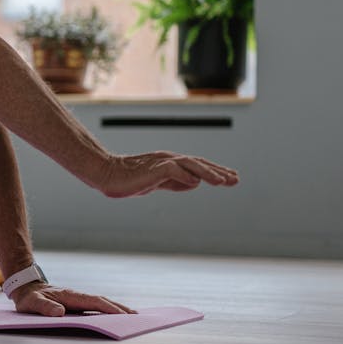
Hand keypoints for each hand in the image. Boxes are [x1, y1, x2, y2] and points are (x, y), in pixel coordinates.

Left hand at [11, 282, 135, 316]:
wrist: (25, 287)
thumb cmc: (28, 297)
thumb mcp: (31, 302)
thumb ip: (43, 307)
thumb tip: (59, 313)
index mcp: (70, 296)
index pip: (94, 301)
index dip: (108, 308)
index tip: (123, 316)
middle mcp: (77, 296)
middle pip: (102, 301)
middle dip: (119, 308)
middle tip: (137, 317)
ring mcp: (78, 300)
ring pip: (101, 303)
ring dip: (116, 309)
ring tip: (132, 317)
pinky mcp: (76, 305)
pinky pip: (95, 308)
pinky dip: (107, 311)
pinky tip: (114, 318)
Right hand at [96, 151, 238, 197]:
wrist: (106, 174)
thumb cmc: (128, 179)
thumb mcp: (157, 183)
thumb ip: (175, 183)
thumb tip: (195, 182)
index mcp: (170, 163)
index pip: (197, 166)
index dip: (215, 172)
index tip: (230, 178)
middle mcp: (169, 160)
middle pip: (199, 163)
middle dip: (218, 172)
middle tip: (236, 179)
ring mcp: (161, 162)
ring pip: (190, 165)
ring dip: (208, 173)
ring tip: (223, 181)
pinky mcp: (153, 168)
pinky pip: (173, 170)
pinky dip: (185, 176)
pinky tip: (196, 182)